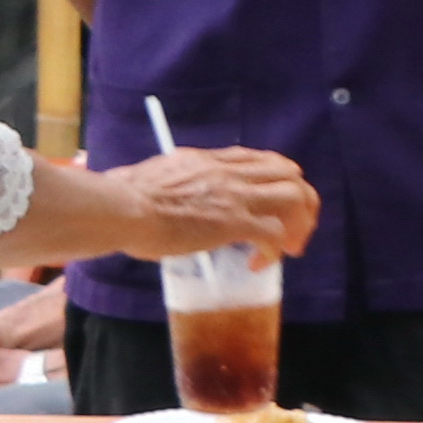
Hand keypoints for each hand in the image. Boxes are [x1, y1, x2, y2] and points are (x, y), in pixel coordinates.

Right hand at [89, 145, 321, 262]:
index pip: (257, 158)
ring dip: (299, 225)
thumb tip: (138, 187)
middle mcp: (227, 172)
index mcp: (206, 160)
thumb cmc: (121, 197)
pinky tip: (259, 264)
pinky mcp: (234, 222)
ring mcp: (234, 195)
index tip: (274, 200)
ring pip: (294, 198)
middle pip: (289, 173)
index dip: (275, 178)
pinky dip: (274, 251)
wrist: (121, 208)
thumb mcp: (147, 176)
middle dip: (301, 201)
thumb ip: (159, 180)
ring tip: (289, 248)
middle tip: (292, 229)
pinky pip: (274, 234)